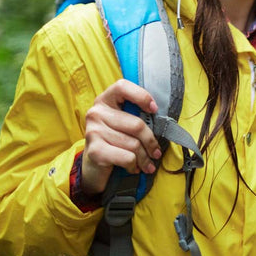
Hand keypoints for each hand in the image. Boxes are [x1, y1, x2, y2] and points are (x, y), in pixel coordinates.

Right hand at [81, 79, 162, 193]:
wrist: (93, 167)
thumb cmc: (114, 141)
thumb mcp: (123, 124)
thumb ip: (135, 115)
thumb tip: (162, 122)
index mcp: (105, 100)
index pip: (122, 87)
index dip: (141, 96)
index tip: (154, 110)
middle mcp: (96, 112)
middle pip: (136, 124)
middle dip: (151, 142)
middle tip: (157, 153)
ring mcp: (93, 131)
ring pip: (133, 144)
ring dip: (145, 158)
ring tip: (147, 164)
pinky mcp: (94, 150)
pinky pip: (127, 157)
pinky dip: (134, 165)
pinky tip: (134, 168)